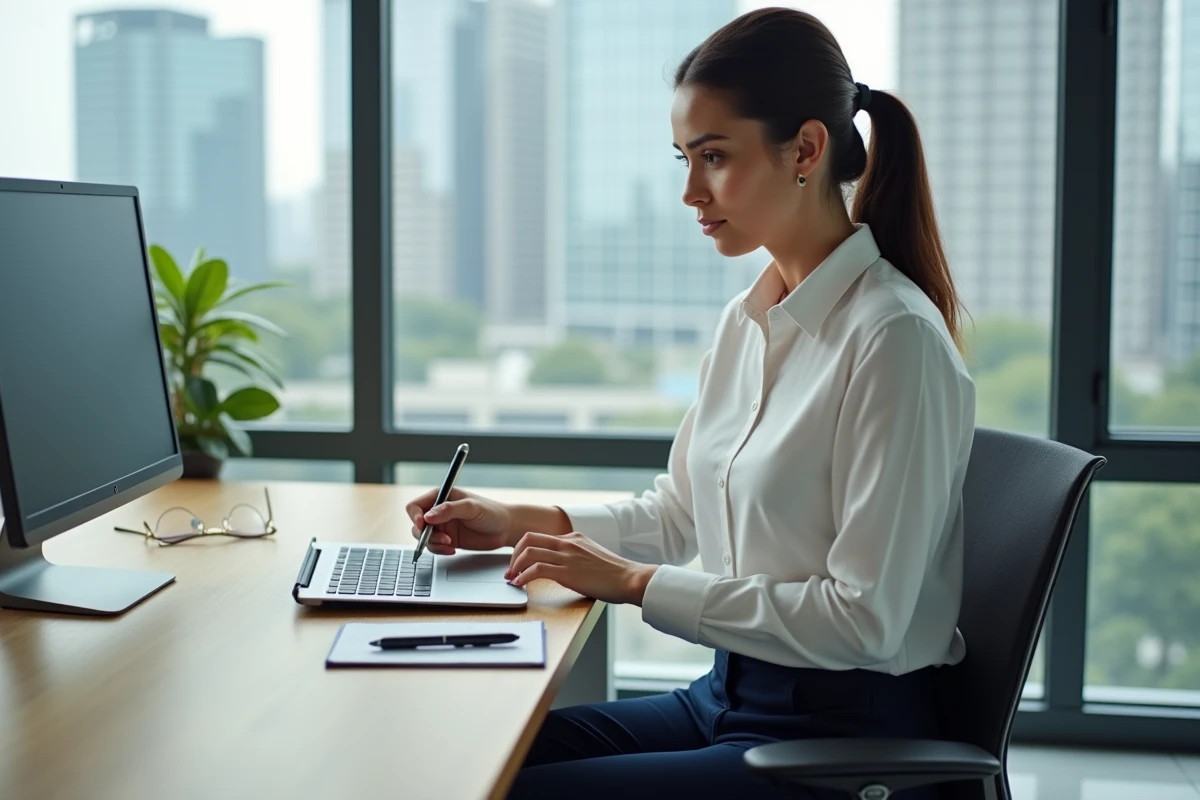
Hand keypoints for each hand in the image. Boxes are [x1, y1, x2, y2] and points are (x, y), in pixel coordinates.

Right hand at [406, 488, 513, 555]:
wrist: (505, 529)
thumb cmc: (492, 512)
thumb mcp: (472, 508)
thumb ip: (450, 509)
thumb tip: (428, 516)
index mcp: (442, 496)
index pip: (416, 505)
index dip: (415, 516)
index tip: (423, 525)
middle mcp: (438, 511)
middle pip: (416, 524)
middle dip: (425, 534)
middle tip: (443, 539)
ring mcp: (442, 526)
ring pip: (424, 538)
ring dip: (433, 543)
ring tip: (450, 544)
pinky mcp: (447, 539)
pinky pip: (434, 547)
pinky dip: (439, 550)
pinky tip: (452, 549)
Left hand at [504, 531, 658, 605]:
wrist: (630, 578)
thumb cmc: (614, 574)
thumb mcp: (592, 556)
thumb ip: (576, 556)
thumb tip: (561, 567)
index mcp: (574, 538)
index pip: (540, 537)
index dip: (524, 550)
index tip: (518, 563)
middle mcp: (568, 542)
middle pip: (528, 539)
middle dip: (513, 555)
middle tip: (510, 570)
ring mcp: (567, 556)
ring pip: (529, 552)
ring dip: (514, 567)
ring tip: (511, 579)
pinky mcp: (567, 571)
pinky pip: (537, 570)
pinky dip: (523, 577)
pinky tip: (520, 585)